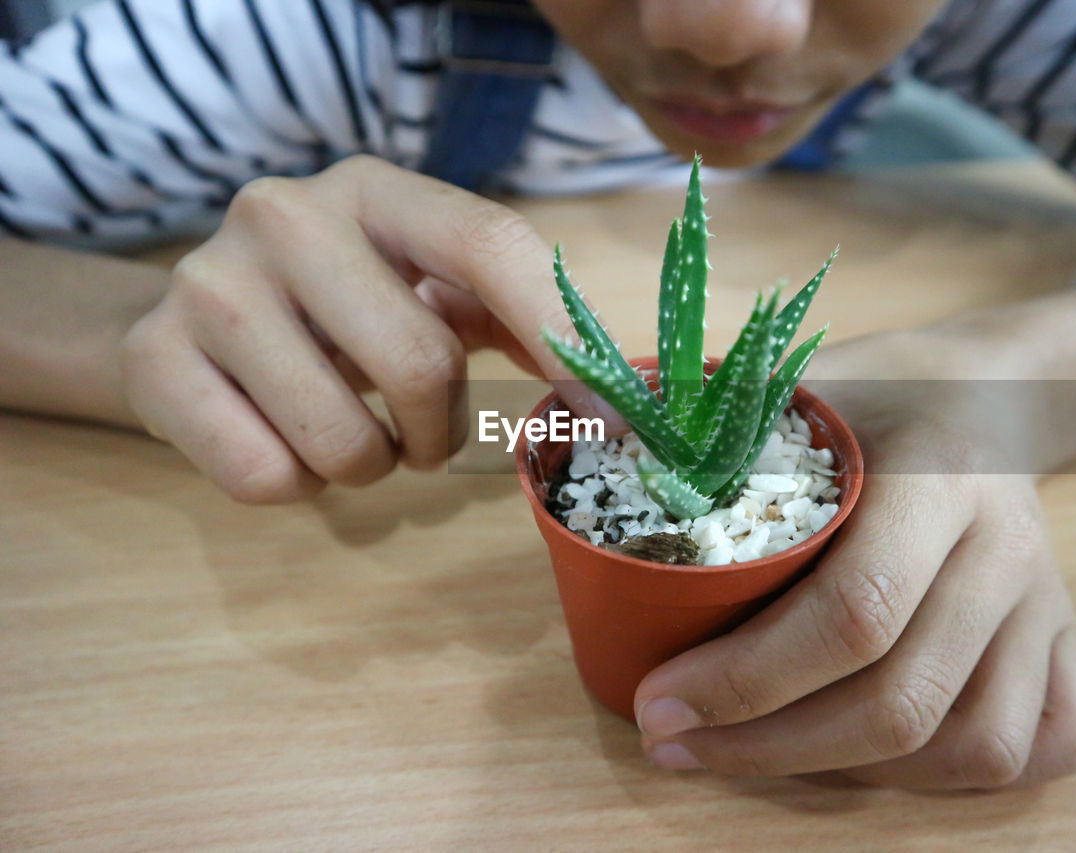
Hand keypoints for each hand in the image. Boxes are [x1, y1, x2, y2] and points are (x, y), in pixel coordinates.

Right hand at [121, 155, 608, 502]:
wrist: (190, 328)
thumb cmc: (340, 313)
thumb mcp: (424, 289)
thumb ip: (514, 319)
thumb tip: (615, 396)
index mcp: (376, 190)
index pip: (487, 241)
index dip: (555, 332)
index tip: (604, 414)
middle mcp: (285, 215)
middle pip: (420, 362)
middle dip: (439, 430)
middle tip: (421, 435)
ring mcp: (211, 284)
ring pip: (345, 441)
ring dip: (372, 466)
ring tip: (350, 434)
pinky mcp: (155, 359)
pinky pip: (269, 478)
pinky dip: (300, 489)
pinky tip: (281, 441)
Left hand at [632, 330, 1075, 787]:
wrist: (993, 391)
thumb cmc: (875, 394)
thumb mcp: (798, 385)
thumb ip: (715, 426)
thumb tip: (597, 456)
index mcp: (938, 479)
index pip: (854, 612)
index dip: (746, 679)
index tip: (659, 703)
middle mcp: (1008, 550)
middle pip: (903, 700)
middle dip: (770, 747)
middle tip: (674, 745)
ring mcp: (1048, 604)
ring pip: (977, 747)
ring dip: (854, 774)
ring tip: (759, 753)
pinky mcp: (1069, 640)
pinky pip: (1048, 744)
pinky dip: (958, 776)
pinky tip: (877, 754)